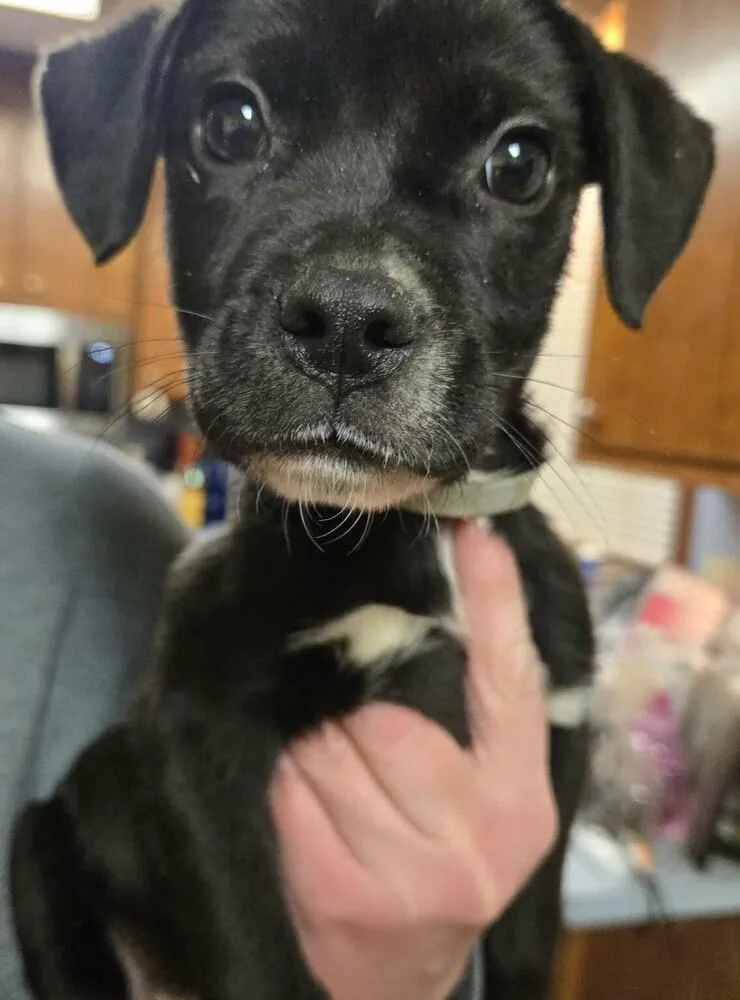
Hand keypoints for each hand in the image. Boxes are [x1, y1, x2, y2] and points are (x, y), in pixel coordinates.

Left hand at [270, 520, 556, 999]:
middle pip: (390, 715)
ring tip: (330, 778)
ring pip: (332, 748)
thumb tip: (433, 610)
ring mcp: (417, 872)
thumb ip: (466, 722)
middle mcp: (483, 836)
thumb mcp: (475, 799)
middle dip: (354, 711)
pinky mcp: (347, 896)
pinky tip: (301, 808)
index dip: (494, 599)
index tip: (475, 527)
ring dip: (313, 746)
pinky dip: (285, 786)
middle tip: (350, 737)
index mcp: (520, 796)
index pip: (509, 680)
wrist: (395, 976)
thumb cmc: (433, 860)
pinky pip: (291, 792)